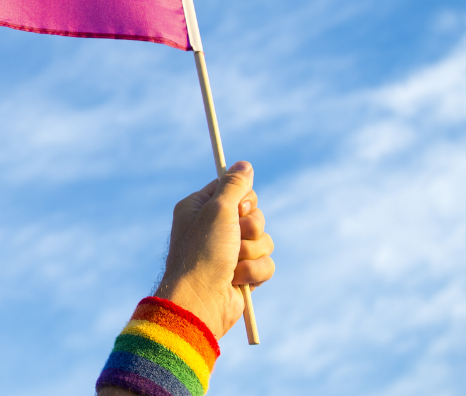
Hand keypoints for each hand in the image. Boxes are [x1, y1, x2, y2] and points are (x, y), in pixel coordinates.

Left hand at [154, 161, 274, 338]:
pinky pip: (265, 264)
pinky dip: (255, 272)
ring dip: (252, 251)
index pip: (234, 190)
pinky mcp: (241, 274)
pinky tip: (236, 280)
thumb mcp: (218, 209)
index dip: (244, 200)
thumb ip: (234, 185)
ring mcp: (228, 252)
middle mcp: (213, 228)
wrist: (200, 301)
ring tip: (232, 263)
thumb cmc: (203, 252)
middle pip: (254, 215)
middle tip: (235, 237)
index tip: (239, 208)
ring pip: (264, 240)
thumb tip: (245, 164)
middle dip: (251, 228)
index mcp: (200, 208)